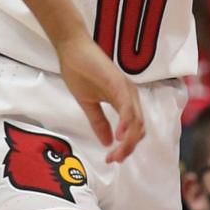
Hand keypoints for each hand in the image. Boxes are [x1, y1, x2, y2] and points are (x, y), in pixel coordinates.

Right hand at [55, 31, 144, 161]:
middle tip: (113, 160)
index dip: (125, 148)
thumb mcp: (88, 103)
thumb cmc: (79, 71)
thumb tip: (107, 143)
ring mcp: (126, 89)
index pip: (133, 130)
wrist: (71, 49)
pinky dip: (126, 124)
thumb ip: (98, 122)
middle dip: (128, 149)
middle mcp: (130, 96)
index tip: (111, 159)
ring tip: (115, 154)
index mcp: (124, 101)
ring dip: (128, 142)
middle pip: (139, 129)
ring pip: (136, 122)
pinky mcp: (118, 84)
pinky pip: (127, 108)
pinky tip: (118, 136)